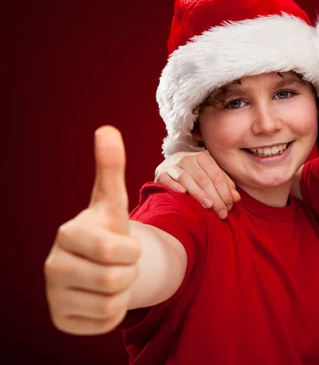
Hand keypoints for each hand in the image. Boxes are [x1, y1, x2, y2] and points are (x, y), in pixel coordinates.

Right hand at [44, 126, 140, 334]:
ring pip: (111, 304)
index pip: (116, 252)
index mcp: (67, 235)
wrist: (99, 263)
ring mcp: (53, 296)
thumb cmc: (108, 229)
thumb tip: (106, 129)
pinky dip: (113, 313)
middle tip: (120, 263)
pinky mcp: (60, 321)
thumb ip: (110, 167)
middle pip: (115, 281)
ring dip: (124, 292)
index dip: (132, 251)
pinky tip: (102, 296)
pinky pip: (104, 323)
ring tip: (113, 277)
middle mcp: (52, 266)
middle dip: (129, 272)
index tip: (124, 244)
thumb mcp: (113, 201)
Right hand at [154, 151, 239, 218]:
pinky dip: (175, 186)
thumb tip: (237, 198)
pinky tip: (183, 194)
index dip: (225, 191)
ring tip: (208, 206)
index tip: (230, 206)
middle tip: (222, 212)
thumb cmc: (195, 173)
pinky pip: (167, 180)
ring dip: (198, 193)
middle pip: (204, 179)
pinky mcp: (160, 173)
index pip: (217, 175)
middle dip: (215, 197)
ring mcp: (172, 165)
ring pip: (186, 179)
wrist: (169, 165)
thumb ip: (225, 185)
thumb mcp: (211, 175)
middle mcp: (187, 158)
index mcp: (202, 157)